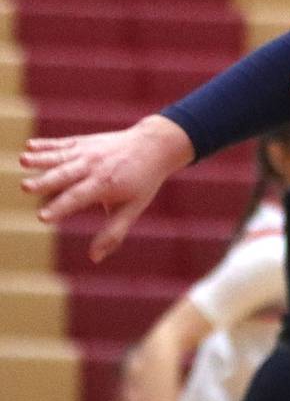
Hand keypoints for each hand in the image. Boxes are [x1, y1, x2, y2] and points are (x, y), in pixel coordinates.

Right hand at [19, 115, 193, 261]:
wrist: (155, 145)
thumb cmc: (143, 181)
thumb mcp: (133, 208)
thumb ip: (113, 232)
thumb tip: (94, 258)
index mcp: (106, 184)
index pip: (78, 198)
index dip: (60, 208)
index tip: (43, 217)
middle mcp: (94, 166)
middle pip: (66, 175)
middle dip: (45, 181)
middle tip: (25, 187)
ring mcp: (88, 152)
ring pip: (61, 157)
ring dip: (41, 159)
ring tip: (23, 160)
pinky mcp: (84, 142)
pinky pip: (63, 144)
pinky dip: (46, 144)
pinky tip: (29, 146)